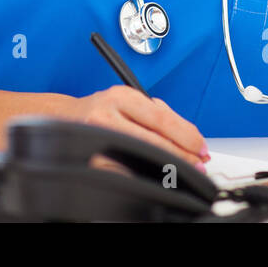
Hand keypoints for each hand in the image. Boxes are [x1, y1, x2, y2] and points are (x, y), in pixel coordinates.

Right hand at [72, 85, 208, 169]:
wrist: (66, 117)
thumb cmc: (104, 109)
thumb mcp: (129, 101)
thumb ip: (158, 114)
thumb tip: (191, 138)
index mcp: (121, 96)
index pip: (161, 118)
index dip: (186, 136)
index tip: (201, 147)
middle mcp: (107, 113)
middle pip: (152, 138)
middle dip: (181, 153)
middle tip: (198, 163)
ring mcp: (97, 135)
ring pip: (141, 153)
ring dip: (166, 162)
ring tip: (183, 167)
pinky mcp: (92, 155)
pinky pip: (125, 167)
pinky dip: (144, 169)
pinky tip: (155, 170)